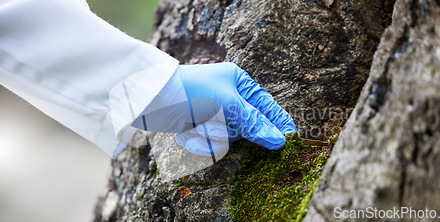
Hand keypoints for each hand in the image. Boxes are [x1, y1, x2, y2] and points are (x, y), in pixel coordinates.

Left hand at [132, 62, 296, 155]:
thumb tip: (280, 141)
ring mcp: (214, 115)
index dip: (278, 124)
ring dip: (208, 138)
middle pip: (246, 129)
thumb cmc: (190, 92)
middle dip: (226, 132)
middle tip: (210, 126)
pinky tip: (184, 133)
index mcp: (240, 83)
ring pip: (226, 140)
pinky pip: (210, 145)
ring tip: (193, 127)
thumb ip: (254, 123)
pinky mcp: (200, 127)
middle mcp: (229, 98)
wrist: (150, 100)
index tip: (289, 141)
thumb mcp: (226, 104)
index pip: (268, 107)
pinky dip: (197, 142)